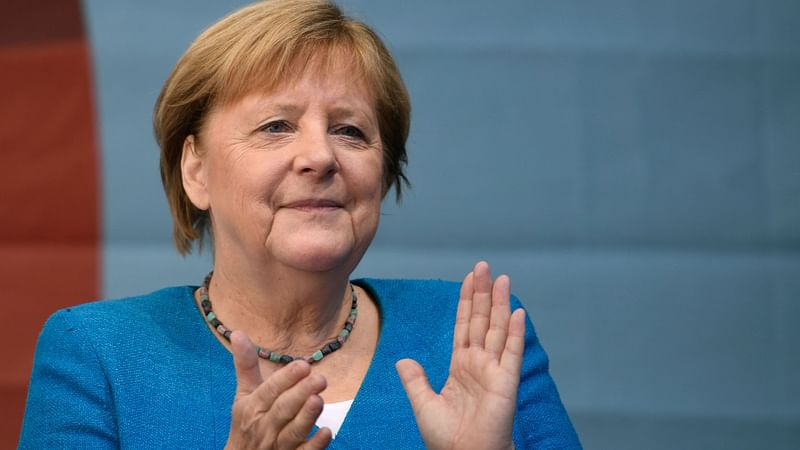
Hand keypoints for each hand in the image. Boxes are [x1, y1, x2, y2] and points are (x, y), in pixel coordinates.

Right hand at [225, 331, 331, 449]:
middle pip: (283, 410)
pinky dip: (315, 445)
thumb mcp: (243, 395)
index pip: (270, 391)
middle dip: (300, 394)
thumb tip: (238, 332)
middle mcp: (265, 427)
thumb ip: (246, 365)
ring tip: (318, 400)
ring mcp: (278, 446)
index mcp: (253, 407)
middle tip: (320, 379)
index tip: (303, 365)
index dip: (286, 379)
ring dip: (306, 417)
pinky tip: (327, 432)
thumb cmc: (246, 423)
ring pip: (293, 432)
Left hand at [396, 261, 524, 449]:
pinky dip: (515, 332)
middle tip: (484, 267)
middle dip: (482, 293)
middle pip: (481, 320)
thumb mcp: (423, 404)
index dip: (466, 302)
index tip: (469, 279)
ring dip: (500, 303)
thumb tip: (403, 360)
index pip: (464, 326)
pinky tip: (516, 311)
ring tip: (502, 279)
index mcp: (461, 366)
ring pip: (497, 329)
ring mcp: (494, 370)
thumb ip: (415, 380)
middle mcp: (479, 364)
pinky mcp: (505, 382)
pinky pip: (511, 352)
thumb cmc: (447, 438)